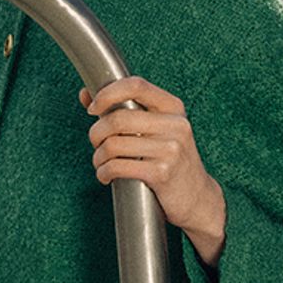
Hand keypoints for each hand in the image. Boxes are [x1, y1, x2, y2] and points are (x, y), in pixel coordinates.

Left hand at [80, 76, 227, 266]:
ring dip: (98, 157)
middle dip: (96, 133)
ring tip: (101, 163)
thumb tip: (85, 93)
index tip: (93, 108)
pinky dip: (104, 172)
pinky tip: (106, 176)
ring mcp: (170, 149)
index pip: (135, 85)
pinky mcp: (162, 174)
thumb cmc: (170, 159)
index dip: (107, 93)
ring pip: (113, 145)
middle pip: (118, 119)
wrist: (197, 197)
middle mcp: (175, 125)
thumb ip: (124, 109)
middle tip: (96, 144)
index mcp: (173, 107)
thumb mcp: (157, 129)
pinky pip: (118, 167)